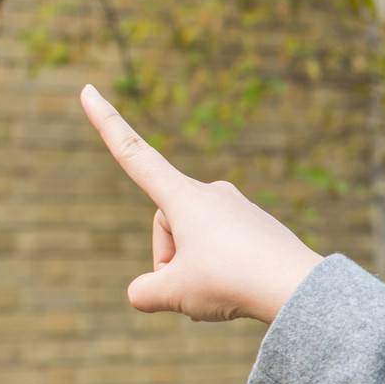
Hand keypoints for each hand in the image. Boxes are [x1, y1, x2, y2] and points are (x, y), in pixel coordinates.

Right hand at [78, 83, 324, 323]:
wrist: (296, 287)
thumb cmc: (231, 281)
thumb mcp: (173, 293)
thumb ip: (144, 292)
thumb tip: (144, 292)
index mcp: (183, 196)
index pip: (134, 155)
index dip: (106, 124)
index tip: (87, 90)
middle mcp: (211, 193)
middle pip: (167, 229)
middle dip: (168, 263)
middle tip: (191, 289)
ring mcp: (238, 208)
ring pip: (196, 245)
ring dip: (196, 273)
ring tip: (224, 292)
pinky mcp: (258, 226)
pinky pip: (224, 253)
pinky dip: (223, 273)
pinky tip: (244, 290)